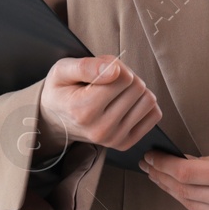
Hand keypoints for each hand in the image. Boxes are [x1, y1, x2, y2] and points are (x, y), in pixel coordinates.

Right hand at [37, 55, 161, 152]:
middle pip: (137, 87)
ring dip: (135, 91)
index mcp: (83, 110)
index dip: (115, 66)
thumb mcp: (62, 70)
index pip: (123, 77)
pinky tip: (125, 104)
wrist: (55, 120)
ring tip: (116, 92)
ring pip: (148, 100)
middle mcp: (100, 129)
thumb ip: (86, 66)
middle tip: (108, 81)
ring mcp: (114, 139)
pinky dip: (143, 104)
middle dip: (126, 77)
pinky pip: (154, 115)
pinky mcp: (125, 143)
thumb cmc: (61, 91)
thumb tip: (115, 70)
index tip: (101, 70)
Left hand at [140, 144, 208, 209]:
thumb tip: (192, 162)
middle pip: (182, 191)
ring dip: (174, 192)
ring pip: (191, 206)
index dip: (162, 165)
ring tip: (161, 179)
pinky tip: (186, 194)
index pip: (184, 172)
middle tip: (149, 167)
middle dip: (161, 178)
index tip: (151, 156)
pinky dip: (193, 204)